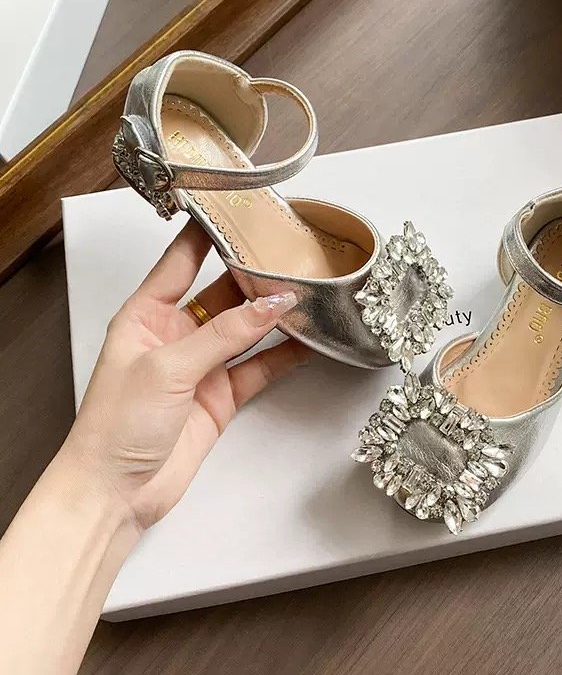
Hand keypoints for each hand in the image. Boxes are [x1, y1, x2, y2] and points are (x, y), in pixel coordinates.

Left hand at [62, 221, 308, 531]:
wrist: (117, 491)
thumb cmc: (115, 426)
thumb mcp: (168, 367)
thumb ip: (225, 334)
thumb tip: (271, 305)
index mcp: (146, 315)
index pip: (180, 261)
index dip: (206, 234)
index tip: (233, 210)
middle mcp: (175, 335)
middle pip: (222, 294)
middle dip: (253, 276)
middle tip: (288, 256)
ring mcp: (201, 366)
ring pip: (245, 330)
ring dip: (273, 316)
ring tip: (306, 296)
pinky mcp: (221, 396)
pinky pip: (258, 367)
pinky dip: (283, 356)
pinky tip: (305, 343)